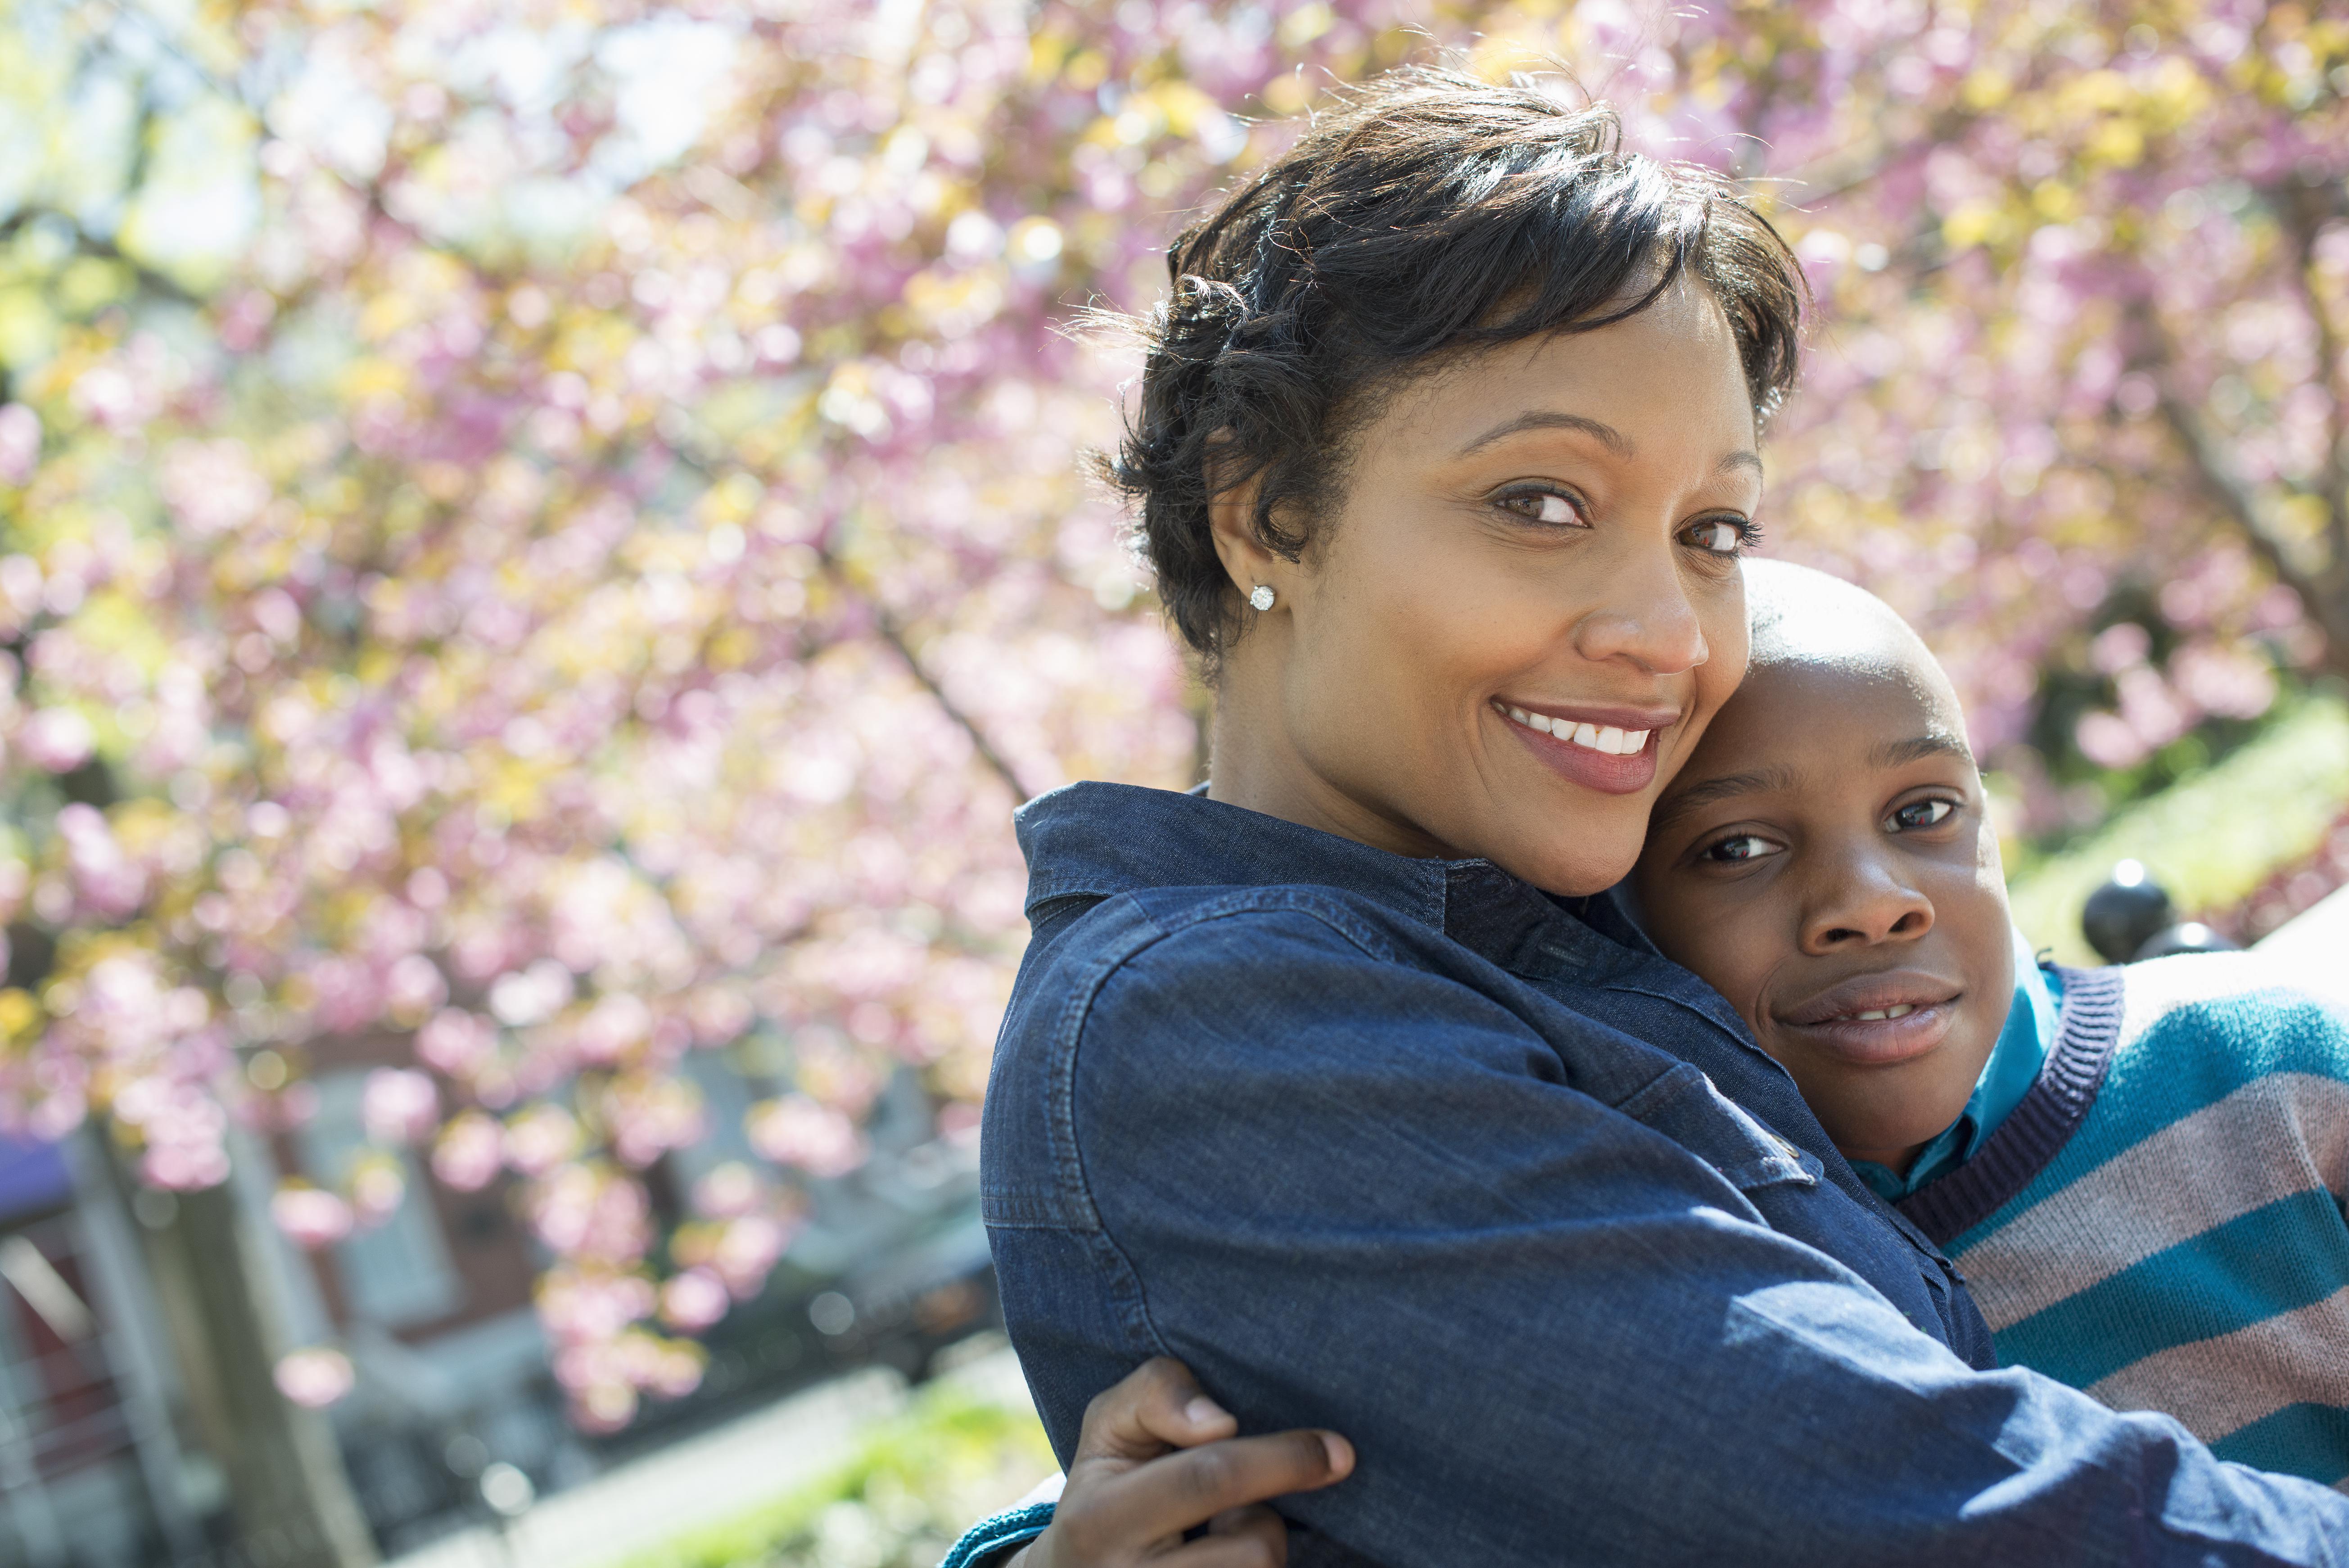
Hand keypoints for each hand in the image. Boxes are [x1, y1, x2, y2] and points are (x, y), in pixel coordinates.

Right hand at [1009, 1357, 1353, 1567]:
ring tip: (1221, 1538)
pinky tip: (1223, 1562)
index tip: (1339, 1450)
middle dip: (1278, 1511)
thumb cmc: (1107, 1486)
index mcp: (1100, 1521)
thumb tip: (1221, 1424)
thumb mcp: (1110, 1425)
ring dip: (1260, 1548)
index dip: (1283, 1459)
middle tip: (1288, 1488)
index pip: (1209, 1479)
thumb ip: (1158, 1393)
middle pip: (1255, 1547)